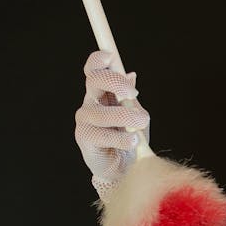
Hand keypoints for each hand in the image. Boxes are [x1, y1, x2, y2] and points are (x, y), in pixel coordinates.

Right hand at [74, 50, 149, 198]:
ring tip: (140, 125)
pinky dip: (121, 137)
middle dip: (115, 82)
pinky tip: (132, 141)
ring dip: (126, 117)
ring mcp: (85, 120)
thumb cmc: (130, 139)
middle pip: (94, 81)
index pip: (94, 70)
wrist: (125, 168)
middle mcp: (90, 103)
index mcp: (102, 93)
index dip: (99, 60)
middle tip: (133, 94)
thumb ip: (132, 98)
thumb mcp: (136, 116)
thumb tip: (131, 74)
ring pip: (103, 111)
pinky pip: (103, 134)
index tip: (110, 56)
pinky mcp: (84, 138)